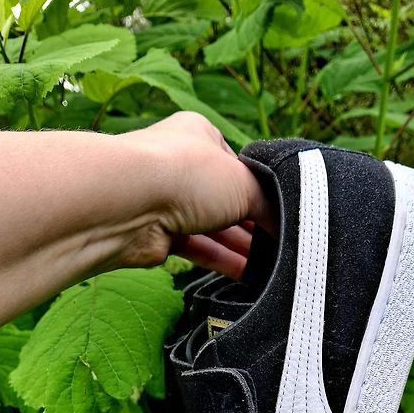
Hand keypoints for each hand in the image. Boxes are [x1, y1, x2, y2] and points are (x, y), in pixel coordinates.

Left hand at [119, 112, 277, 278]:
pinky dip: (222, 261)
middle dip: (254, 225)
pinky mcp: (159, 235)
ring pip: (214, 228)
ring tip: (271, 267)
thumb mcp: (244, 182)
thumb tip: (282, 224)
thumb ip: (267, 204)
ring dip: (241, 247)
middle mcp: (183, 167)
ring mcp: (169, 202)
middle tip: (282, 247)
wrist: (129, 203)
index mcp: (201, 137)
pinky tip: (247, 275)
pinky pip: (198, 249)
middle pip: (228, 201)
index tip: (285, 217)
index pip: (240, 168)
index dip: (263, 193)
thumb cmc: (188, 175)